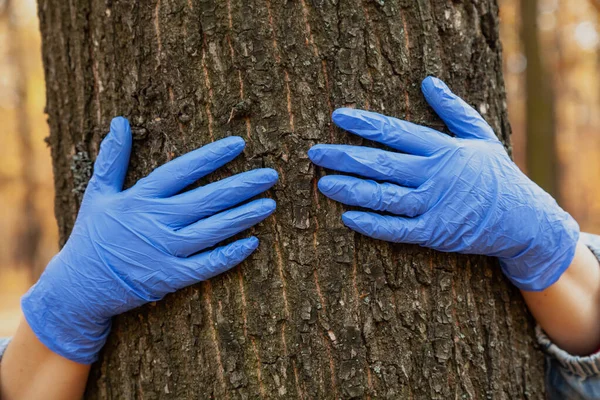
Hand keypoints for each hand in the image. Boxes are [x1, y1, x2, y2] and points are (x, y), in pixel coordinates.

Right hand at [22, 117, 277, 363]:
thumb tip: (119, 121)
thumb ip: (113, 159)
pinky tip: (253, 243)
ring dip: (244, 216)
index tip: (239, 144)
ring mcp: (165, 251)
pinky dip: (230, 255)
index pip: (182, 170)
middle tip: (271, 175)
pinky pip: (206, 266)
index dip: (212, 156)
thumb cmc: (93, 235)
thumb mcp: (98, 193)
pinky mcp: (170, 277)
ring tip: (270, 203)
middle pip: (207, 199)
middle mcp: (156, 222)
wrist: (79, 287)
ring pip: (213, 230)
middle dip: (242, 185)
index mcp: (141, 198)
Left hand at [308, 76, 578, 291]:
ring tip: (323, 184)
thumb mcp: (479, 135)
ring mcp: (434, 206)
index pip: (395, 132)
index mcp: (443, 149)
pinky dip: (371, 224)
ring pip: (383, 196)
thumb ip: (452, 109)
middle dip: (344, 157)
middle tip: (315, 152)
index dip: (364, 124)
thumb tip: (427, 81)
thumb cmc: (495, 175)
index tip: (337, 117)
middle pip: (381, 163)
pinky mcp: (434, 233)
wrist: (523, 219)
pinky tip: (348, 217)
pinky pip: (397, 229)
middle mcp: (434, 175)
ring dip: (350, 189)